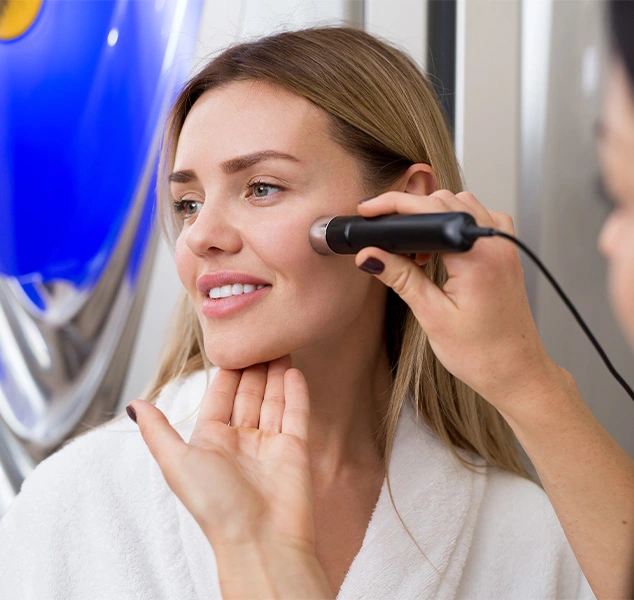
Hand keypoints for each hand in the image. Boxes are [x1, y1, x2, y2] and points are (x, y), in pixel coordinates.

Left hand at [129, 356, 315, 553]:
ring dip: (275, 373)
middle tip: (261, 336)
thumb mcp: (177, 463)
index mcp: (212, 441)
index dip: (228, 371)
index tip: (234, 344)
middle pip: (249, 394)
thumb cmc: (215, 505)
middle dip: (254, 366)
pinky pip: (295, 414)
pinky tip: (293, 370)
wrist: (259, 539)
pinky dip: (295, 392)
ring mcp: (270, 444)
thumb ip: (157, 431)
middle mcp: (241, 440)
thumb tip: (133, 404)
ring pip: (273, 399)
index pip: (220, 396)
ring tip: (279, 344)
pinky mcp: (295, 449)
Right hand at [355, 190, 563, 413]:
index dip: (392, 206)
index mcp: (477, 256)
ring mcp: (505, 246)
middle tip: (384, 237)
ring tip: (413, 252)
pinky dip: (454, 225)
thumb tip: (371, 256)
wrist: (516, 373)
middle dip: (408, 211)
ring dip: (432, 217)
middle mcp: (496, 243)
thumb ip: (401, 278)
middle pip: (444, 200)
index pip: (427, 210)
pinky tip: (440, 251)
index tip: (369, 212)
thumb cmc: (482, 354)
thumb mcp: (432, 316)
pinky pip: (478, 220)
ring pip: (462, 205)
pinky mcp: (506, 253)